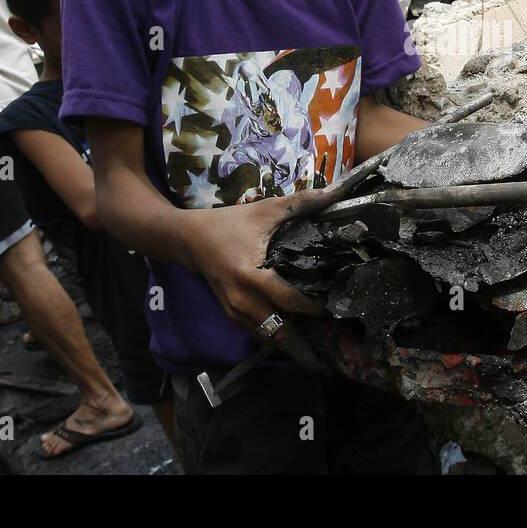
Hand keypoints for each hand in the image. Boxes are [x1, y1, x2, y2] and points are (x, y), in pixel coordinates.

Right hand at [184, 188, 329, 332]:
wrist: (189, 239)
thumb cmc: (229, 223)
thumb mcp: (265, 210)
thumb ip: (302, 202)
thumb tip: (336, 191)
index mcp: (251, 276)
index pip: (288, 301)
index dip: (312, 307)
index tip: (332, 306)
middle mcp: (242, 299)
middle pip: (279, 330)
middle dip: (305, 334)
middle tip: (329, 328)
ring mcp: (234, 311)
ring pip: (267, 335)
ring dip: (290, 335)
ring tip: (315, 332)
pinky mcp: (230, 315)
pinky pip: (257, 332)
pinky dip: (275, 330)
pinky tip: (293, 326)